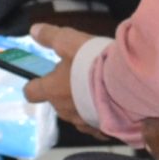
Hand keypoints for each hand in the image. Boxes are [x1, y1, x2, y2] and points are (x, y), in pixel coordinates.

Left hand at [21, 22, 104, 138]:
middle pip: (56, 102)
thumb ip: (50, 36)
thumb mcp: (68, 41)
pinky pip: (94, 123)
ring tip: (96, 89)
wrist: (127, 84)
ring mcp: (82, 121)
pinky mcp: (101, 129)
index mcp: (52, 90)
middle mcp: (63, 110)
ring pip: (75, 113)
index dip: (34, 85)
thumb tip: (33, 30)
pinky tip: (109, 104)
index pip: (32, 92)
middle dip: (63, 91)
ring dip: (81, 104)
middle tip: (78, 76)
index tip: (40, 79)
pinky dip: (98, 114)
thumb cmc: (92, 62)